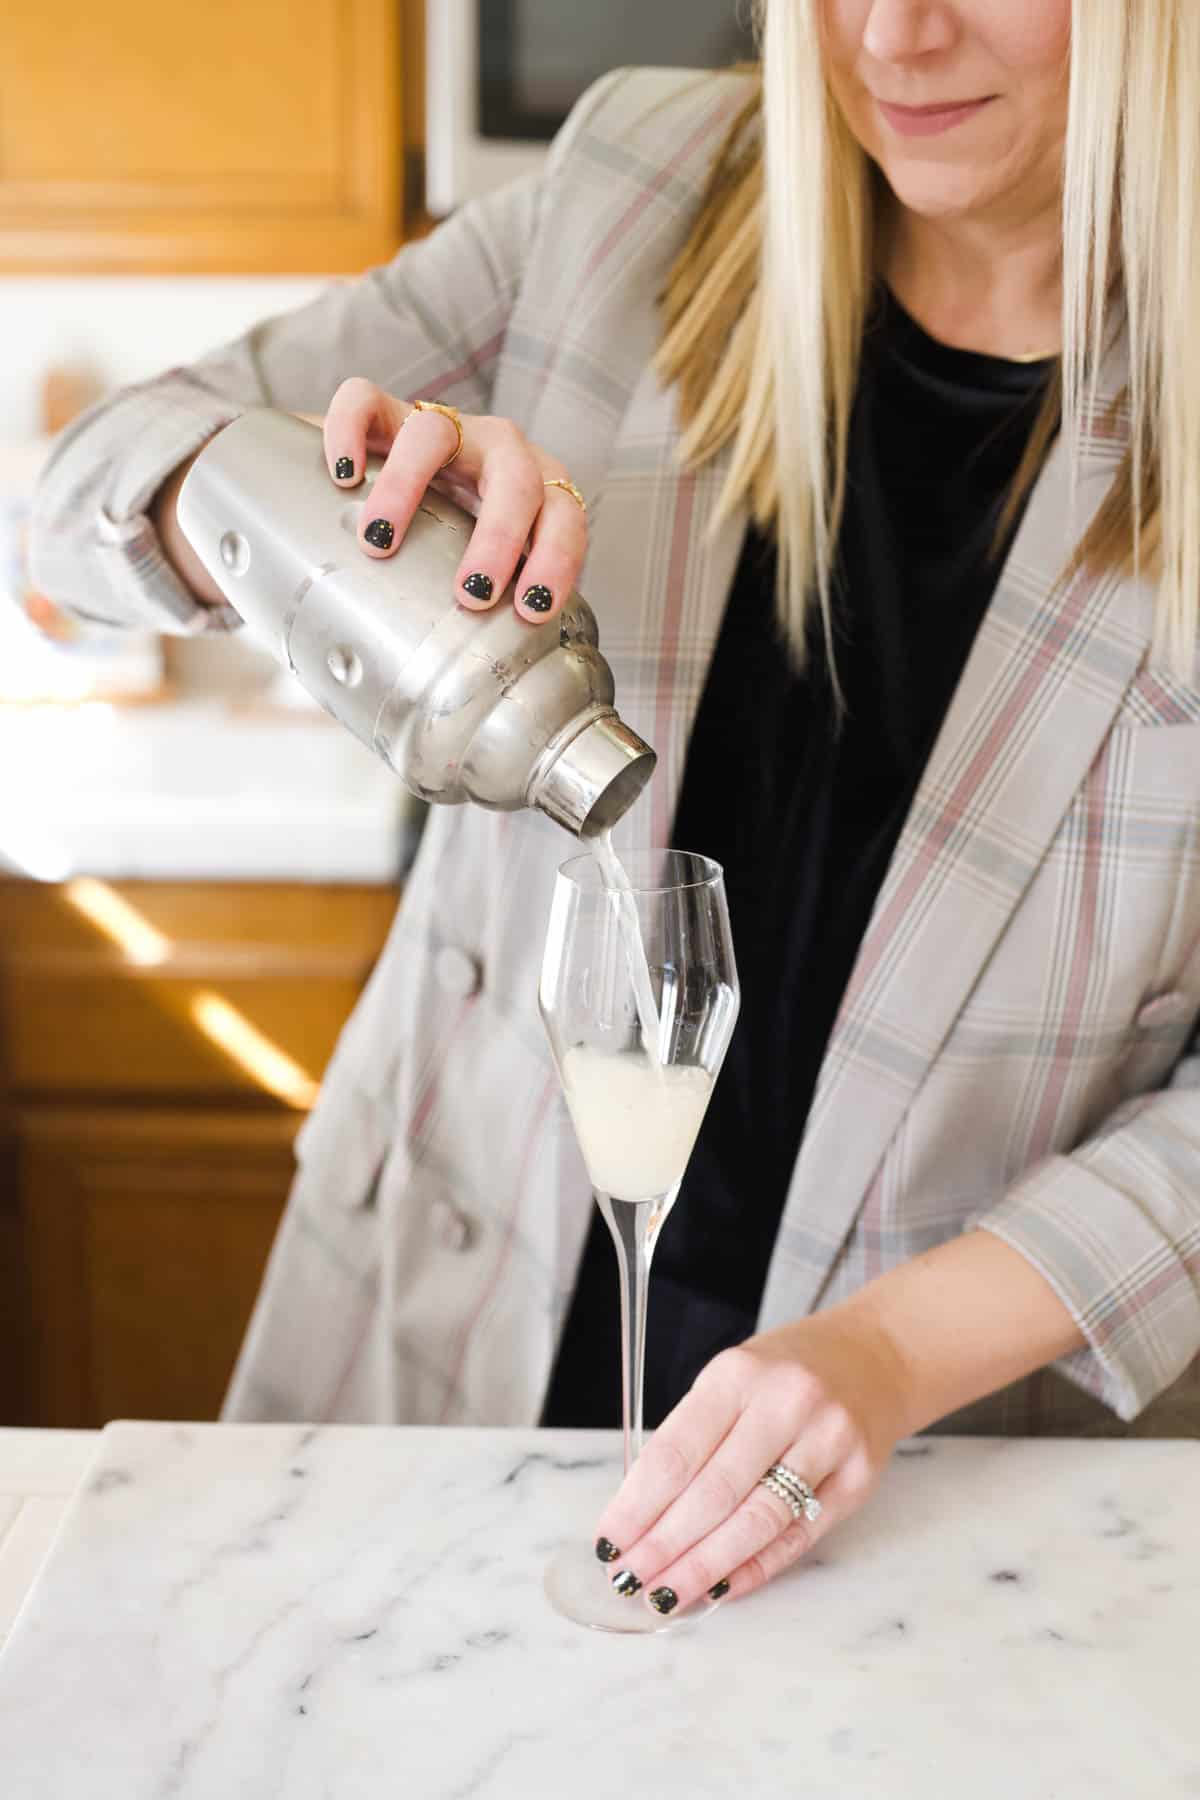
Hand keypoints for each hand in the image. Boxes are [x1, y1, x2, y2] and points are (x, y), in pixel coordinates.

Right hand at [299, 380, 587, 623]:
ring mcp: (440, 425)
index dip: (557, 560)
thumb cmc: (443, 542)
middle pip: (514, 478)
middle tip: (470, 594)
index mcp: (536, 489)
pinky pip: (364, 402)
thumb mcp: (477, 571)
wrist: (384, 482)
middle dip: (497, 538)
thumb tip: (471, 702)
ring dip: (409, 488)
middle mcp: (496, 450)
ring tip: (381, 543)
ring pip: (434, 434)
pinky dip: (350, 432)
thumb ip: (488, 616)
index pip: (566, 516)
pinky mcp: (381, 411)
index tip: (530, 610)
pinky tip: (342, 475)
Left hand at [592, 1309, 909, 1617]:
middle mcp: (786, 1403)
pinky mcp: (858, 1478)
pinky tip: (721, 1587)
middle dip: (664, 1545)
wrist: (874, 1356)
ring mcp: (828, 1440)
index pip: (676, 1452)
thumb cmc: (784, 1374)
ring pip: (756, 1520)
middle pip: (713, 1492)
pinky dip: (755, 1568)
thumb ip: (693, 1437)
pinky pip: (798, 1536)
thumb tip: (640, 1515)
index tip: (609, 1542)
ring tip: (667, 1593)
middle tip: (630, 1579)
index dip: (637, 1505)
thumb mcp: (731, 1379)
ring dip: (705, 1566)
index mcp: (738, 1373)